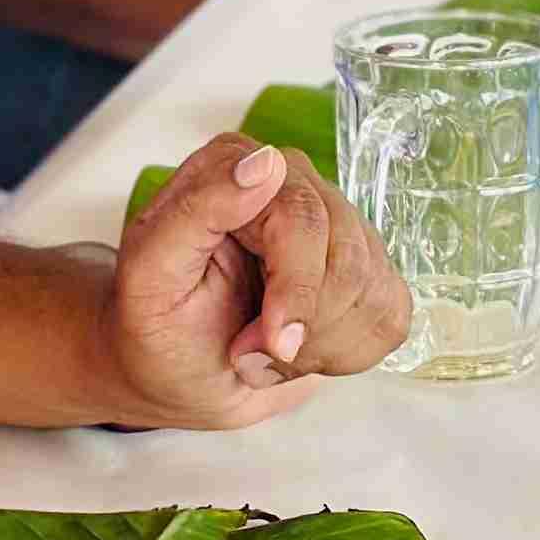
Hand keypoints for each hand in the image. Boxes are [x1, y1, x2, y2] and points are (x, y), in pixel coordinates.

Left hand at [102, 135, 405, 427]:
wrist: (176, 377)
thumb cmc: (155, 327)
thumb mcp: (150, 273)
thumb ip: (198, 208)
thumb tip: (264, 162)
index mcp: (234, 166)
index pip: (303, 218)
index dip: (297, 288)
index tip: (276, 341)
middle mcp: (292, 183)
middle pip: (345, 258)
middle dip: (301, 326)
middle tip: (245, 351)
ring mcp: (336, 225)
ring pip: (371, 290)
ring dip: (318, 345)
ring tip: (263, 349)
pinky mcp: (364, 273)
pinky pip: (390, 316)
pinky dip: (345, 352)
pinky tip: (301, 352)